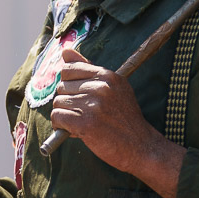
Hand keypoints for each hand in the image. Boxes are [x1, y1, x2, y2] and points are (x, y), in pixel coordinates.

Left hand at [52, 48, 183, 197]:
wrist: (140, 146)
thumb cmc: (125, 118)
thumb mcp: (114, 88)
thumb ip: (88, 68)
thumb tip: (65, 50)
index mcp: (108, 76)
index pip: (69, 69)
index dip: (69, 84)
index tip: (77, 96)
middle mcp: (100, 87)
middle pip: (62, 87)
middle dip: (68, 102)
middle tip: (83, 114)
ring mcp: (93, 105)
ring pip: (58, 103)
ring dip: (64, 115)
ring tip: (80, 123)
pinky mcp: (85, 123)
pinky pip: (57, 117)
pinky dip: (60, 126)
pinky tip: (73, 131)